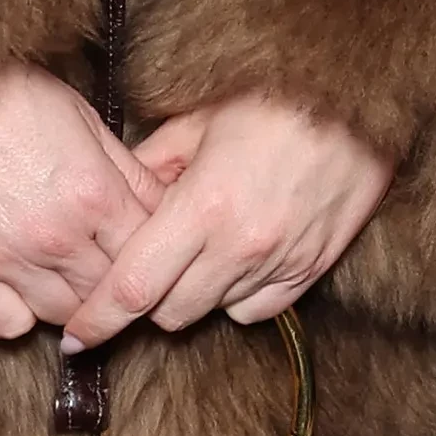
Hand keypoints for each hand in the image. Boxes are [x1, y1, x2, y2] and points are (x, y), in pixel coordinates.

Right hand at [0, 63, 158, 340]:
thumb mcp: (79, 113)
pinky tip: (23, 287)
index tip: (144, 247)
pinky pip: (10, 326)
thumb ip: (126, 167)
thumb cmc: (0, 93)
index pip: (149, 254)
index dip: (152, 253)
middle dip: (117, 281)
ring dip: (74, 301)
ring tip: (67, 274)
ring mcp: (10, 261)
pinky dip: (22, 315)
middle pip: (112, 293)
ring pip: (67, 316)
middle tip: (106, 264)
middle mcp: (58, 238)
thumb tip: (163, 203)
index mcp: (95, 195)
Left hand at [75, 95, 392, 338]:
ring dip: (192, 294)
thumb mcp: (198, 120)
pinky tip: (234, 262)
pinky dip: (235, 297)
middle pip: (169, 312)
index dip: (98, 319)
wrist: (360, 100)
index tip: (75, 337)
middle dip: (147, 299)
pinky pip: (256, 311)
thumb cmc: (274, 98)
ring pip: (212, 313)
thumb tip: (119, 198)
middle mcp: (241, 246)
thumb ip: (151, 164)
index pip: (134, 287)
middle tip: (145, 268)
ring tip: (196, 252)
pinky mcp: (312, 270)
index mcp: (203, 207)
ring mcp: (280, 263)